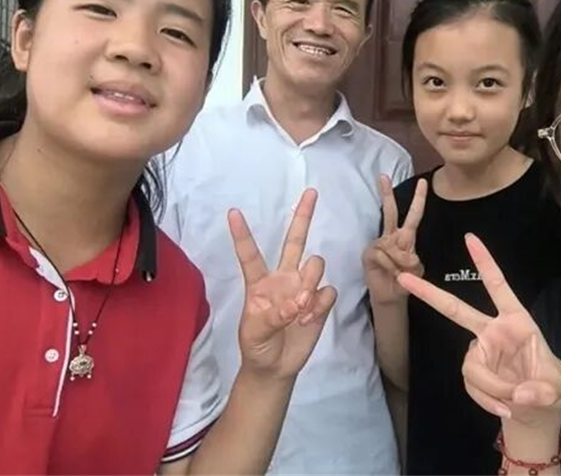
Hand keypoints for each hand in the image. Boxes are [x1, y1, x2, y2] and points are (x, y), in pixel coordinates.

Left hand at [229, 189, 336, 379]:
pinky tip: (309, 319)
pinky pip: (328, 291)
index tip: (232, 212)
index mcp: (259, 282)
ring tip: (301, 308)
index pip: (250, 254)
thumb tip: (299, 300)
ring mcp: (303, 288)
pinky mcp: (320, 302)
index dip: (242, 234)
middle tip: (311, 192)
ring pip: (315, 264)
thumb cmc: (257, 345)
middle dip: (303, 216)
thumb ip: (274, 315)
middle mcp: (283, 278)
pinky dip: (320, 304)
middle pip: (295, 241)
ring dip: (311, 281)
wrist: (275, 368)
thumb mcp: (254, 333)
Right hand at [363, 175, 426, 305]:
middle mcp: (391, 236)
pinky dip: (391, 267)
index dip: (418, 199)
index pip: (414, 215)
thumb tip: (405, 255)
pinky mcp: (369, 253)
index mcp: (405, 237)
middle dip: (387, 194)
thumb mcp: (417, 270)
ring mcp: (379, 244)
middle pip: (390, 212)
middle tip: (383, 176)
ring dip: (400, 263)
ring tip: (400, 274)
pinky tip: (391, 274)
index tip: (423, 181)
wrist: (390, 296)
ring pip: (392, 245)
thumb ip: (413, 261)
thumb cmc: (405, 281)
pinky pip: (383, 255)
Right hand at [397, 233, 560, 428]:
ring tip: (514, 402)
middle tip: (403, 279)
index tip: (470, 238)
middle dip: (430, 294)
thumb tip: (520, 394)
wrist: (537, 413)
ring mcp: (480, 353)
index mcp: (517, 321)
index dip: (485, 263)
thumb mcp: (557, 387)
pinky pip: (472, 386)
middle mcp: (493, 332)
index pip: (499, 287)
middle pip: (456, 310)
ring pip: (471, 367)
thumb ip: (543, 389)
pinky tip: (504, 409)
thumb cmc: (551, 387)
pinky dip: (487, 400)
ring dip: (491, 388)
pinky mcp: (474, 373)